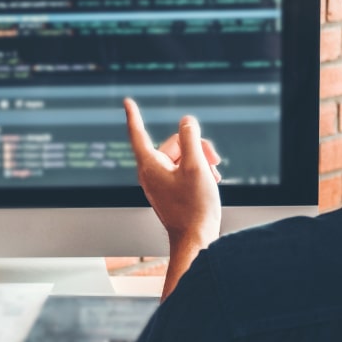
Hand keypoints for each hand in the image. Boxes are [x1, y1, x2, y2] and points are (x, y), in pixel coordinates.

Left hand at [124, 98, 221, 247]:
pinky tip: (212, 180)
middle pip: (173, 144)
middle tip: (214, 160)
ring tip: (214, 175)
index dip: (134, 115)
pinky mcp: (171, 191)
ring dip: (201, 160)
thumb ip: (191, 139)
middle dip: (196, 147)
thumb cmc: (194, 207)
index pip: (138, 133)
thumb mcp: (197, 166)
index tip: (127, 101)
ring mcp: (160, 183)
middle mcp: (151, 173)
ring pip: (182, 157)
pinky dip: (198, 171)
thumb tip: (186, 121)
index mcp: (150, 165)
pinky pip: (183, 171)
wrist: (196, 240)